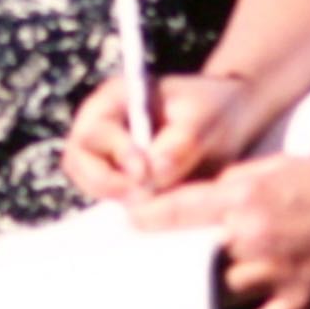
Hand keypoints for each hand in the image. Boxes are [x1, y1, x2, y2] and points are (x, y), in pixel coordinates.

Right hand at [60, 72, 257, 200]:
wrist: (231, 121)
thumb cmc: (215, 109)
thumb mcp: (206, 119)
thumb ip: (181, 143)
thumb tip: (152, 173)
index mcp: (115, 98)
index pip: (94, 131)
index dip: (115, 154)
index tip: (143, 172)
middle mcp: (102, 126)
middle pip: (78, 163)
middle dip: (107, 184)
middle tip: (142, 197)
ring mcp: (108, 156)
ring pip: (93, 186)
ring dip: (118, 199)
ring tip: (156, 202)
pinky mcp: (122, 180)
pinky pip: (114, 200)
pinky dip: (132, 208)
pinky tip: (160, 210)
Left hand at [131, 155, 309, 308]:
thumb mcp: (283, 165)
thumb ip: (235, 179)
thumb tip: (196, 195)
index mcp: (244, 193)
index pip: (171, 212)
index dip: (142, 224)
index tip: (131, 232)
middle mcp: (253, 234)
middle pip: (182, 261)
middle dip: (164, 269)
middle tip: (155, 274)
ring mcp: (276, 272)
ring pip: (212, 299)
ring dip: (205, 300)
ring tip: (198, 300)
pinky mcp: (301, 303)